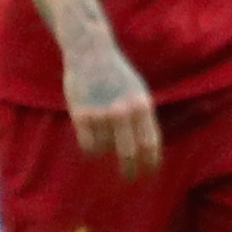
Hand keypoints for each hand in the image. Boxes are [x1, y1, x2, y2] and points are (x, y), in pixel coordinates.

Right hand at [63, 34, 159, 179]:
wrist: (90, 52)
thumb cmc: (116, 74)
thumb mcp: (137, 92)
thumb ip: (142, 118)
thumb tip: (145, 150)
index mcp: (142, 106)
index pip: (150, 144)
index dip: (150, 162)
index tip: (148, 172)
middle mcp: (123, 111)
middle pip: (128, 153)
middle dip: (130, 170)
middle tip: (130, 178)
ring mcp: (101, 113)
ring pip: (105, 148)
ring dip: (105, 147)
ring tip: (103, 134)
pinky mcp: (82, 113)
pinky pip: (88, 144)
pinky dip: (91, 146)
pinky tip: (91, 137)